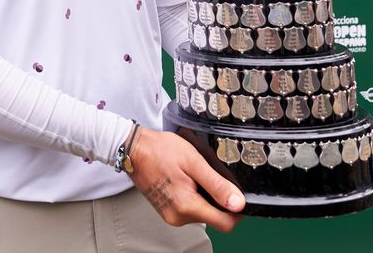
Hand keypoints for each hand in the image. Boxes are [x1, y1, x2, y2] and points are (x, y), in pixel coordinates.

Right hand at [126, 127, 244, 232]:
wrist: (134, 149)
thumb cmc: (160, 150)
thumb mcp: (194, 162)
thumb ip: (217, 185)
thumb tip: (238, 203)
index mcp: (187, 206)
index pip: (226, 224)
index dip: (237, 211)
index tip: (237, 195)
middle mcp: (178, 217)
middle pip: (215, 218)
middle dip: (218, 199)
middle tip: (208, 175)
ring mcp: (172, 215)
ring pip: (203, 212)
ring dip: (205, 196)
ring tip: (194, 174)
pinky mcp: (168, 211)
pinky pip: (190, 209)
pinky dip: (194, 196)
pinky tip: (186, 179)